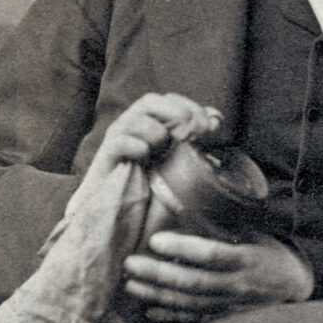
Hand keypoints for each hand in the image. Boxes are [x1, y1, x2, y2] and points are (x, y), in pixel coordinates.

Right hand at [83, 92, 221, 195]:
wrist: (121, 222)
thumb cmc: (152, 193)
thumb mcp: (182, 165)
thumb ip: (197, 140)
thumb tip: (216, 120)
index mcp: (152, 125)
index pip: (170, 100)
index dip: (191, 107)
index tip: (209, 127)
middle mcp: (132, 128)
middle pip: (150, 101)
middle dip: (176, 112)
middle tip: (190, 133)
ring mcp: (117, 142)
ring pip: (136, 119)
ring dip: (156, 132)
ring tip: (162, 151)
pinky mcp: (105, 159)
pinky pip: (120, 141)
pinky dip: (138, 147)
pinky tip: (145, 158)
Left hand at [123, 231, 313, 322]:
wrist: (293, 286)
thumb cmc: (270, 252)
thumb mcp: (254, 233)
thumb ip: (225, 226)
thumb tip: (189, 205)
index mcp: (247, 259)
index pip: (212, 254)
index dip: (184, 248)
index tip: (156, 239)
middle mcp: (237, 285)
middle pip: (193, 282)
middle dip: (159, 274)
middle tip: (130, 263)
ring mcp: (230, 305)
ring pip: (189, 302)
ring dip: (157, 294)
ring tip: (131, 284)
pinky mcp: (225, 318)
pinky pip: (194, 318)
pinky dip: (170, 315)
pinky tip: (149, 310)